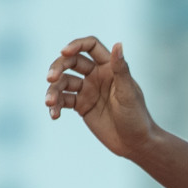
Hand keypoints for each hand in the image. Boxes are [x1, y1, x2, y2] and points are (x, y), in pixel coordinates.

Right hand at [44, 36, 158, 158]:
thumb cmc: (136, 117)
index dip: (76, 45)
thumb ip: (121, 69)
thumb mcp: (128, 93)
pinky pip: (63, 100)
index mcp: (109, 68)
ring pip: (63, 82)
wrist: (135, 144)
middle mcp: (96, 75)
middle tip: (50, 78)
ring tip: (50, 103)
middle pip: (71, 62)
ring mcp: (87, 90)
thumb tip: (118, 44)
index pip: (90, 46)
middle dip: (57, 67)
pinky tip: (54, 115)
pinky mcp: (81, 106)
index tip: (64, 52)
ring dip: (53, 90)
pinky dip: (56, 106)